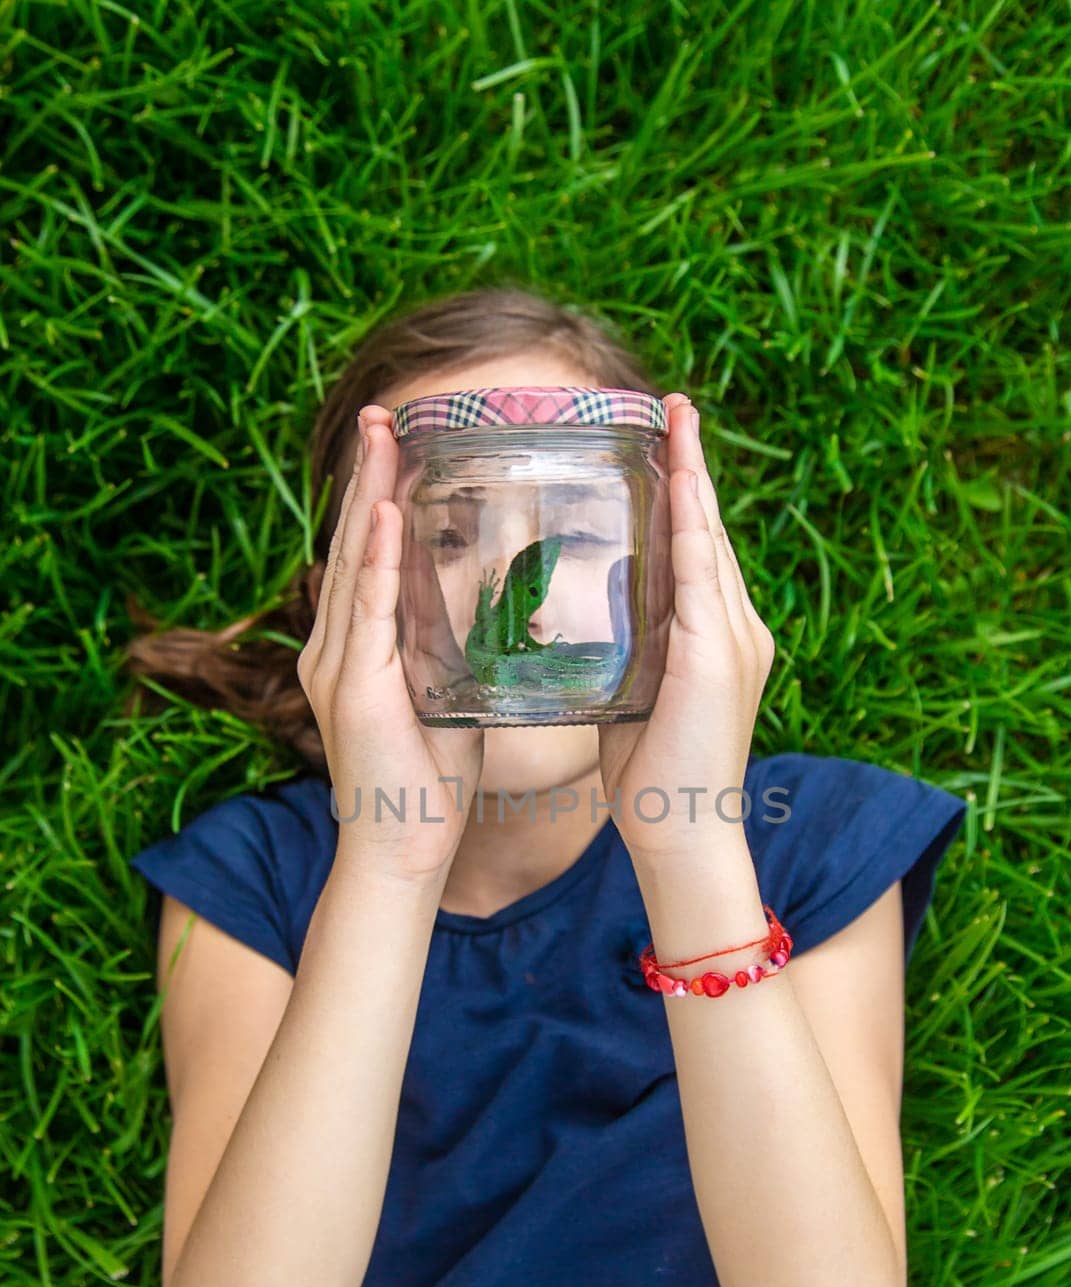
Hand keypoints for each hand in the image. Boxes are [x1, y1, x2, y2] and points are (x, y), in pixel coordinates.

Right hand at [297, 405, 483, 881]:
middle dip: (368, 474)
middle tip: (382, 410)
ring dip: (369, 495)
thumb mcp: (448, 695)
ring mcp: (339, 664)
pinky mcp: (353, 689)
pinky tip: (386, 513)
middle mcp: (338, 645)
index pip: (372, 553)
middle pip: (355, 542)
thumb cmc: (430, 782)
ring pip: (356, 562)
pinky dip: (376, 560)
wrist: (403, 851)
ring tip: (381, 436)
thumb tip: (492, 605)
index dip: (382, 493)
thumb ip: (455, 647)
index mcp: (361, 645)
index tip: (398, 438)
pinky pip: (366, 611)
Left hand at [597, 393, 775, 862]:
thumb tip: (596, 625)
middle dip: (693, 466)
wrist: (680, 831)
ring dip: (693, 475)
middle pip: (710, 530)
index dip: (685, 494)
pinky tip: (679, 477)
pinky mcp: (720, 655)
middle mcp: (737, 628)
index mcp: (716, 639)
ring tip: (677, 419)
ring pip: (709, 538)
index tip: (666, 441)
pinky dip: (690, 520)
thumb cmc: (651, 778)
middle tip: (675, 406)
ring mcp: (735, 639)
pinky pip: (701, 570)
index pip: (696, 551)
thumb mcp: (635, 698)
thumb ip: (628, 655)